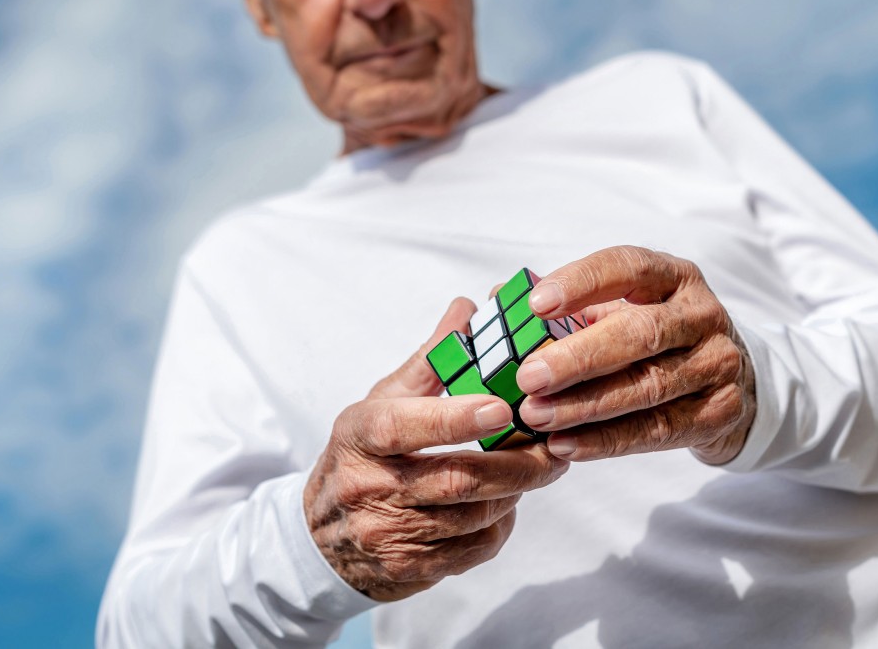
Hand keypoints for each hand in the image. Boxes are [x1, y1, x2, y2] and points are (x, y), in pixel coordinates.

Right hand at [303, 299, 568, 601]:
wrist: (321, 538)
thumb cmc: (363, 456)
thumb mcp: (383, 401)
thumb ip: (430, 359)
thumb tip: (467, 309)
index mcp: (361, 435)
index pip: (405, 427)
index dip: (454, 418)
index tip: (503, 409)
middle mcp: (369, 487)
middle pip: (456, 480)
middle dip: (518, 465)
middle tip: (556, 446)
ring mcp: (387, 534)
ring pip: (473, 518)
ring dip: (515, 492)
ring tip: (539, 469)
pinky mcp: (409, 568)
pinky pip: (472, 550)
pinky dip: (500, 526)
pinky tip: (505, 505)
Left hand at [514, 246, 755, 464]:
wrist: (729, 382)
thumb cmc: (655, 339)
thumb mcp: (620, 310)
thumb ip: (566, 308)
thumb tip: (498, 299)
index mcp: (673, 276)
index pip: (628, 267)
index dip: (582, 283)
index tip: (535, 305)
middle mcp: (701, 314)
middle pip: (640, 333)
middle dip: (578, 357)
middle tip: (529, 377)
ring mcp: (717, 363)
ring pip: (648, 386)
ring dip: (585, 405)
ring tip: (536, 416)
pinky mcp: (720, 411)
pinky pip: (658, 430)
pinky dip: (607, 440)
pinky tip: (565, 444)